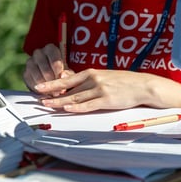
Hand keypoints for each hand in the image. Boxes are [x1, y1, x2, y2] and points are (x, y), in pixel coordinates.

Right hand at [23, 43, 72, 93]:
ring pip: (35, 74)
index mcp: (50, 49)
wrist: (52, 78)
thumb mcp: (68, 73)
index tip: (61, 81)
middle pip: (44, 67)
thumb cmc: (62, 74)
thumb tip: (63, 76)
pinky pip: (29, 80)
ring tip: (51, 93)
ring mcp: (30, 62)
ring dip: (44, 85)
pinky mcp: (25, 72)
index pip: (54, 60)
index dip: (58, 72)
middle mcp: (38, 53)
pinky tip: (44, 93)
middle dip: (51, 80)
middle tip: (57, 90)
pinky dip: (36, 89)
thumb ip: (68, 74)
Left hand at [32, 68, 180, 112]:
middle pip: (68, 89)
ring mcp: (100, 90)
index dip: (52, 83)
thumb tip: (75, 88)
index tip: (39, 86)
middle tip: (38, 97)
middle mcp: (93, 80)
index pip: (67, 78)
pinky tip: (66, 109)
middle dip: (51, 94)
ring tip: (47, 105)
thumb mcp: (104, 77)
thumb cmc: (123, 83)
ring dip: (59, 102)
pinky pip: (88, 105)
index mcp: (91, 73)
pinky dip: (76, 107)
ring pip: (75, 98)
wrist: (143, 85)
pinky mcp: (107, 100)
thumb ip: (90, 82)